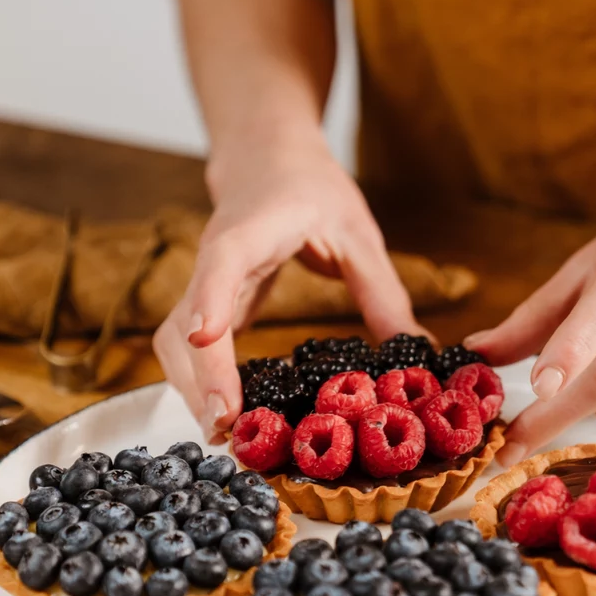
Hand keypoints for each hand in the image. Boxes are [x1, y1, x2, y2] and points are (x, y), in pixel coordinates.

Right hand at [153, 132, 422, 442]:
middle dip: (200, 378)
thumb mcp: (357, 234)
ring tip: (230, 436)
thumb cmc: (310, 189)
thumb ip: (383, 293)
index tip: (206, 339)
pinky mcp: (204, 303)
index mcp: (253, 229)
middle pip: (184, 322)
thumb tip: (421, 352)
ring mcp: (202, 283)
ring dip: (193, 391)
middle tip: (229, 427)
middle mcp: (214, 258)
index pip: (222, 261)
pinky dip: (201, 385)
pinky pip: (189, 350)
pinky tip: (229, 416)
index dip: (211, 300)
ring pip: (174, 342)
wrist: (266, 159)